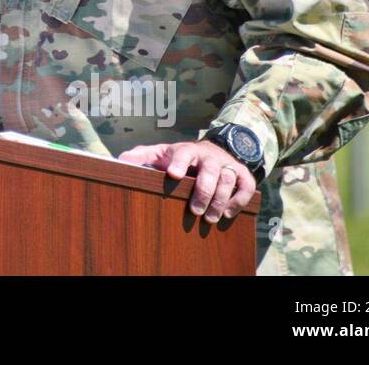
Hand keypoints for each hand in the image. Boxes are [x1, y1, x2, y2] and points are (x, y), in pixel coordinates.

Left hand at [118, 140, 255, 223]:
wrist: (215, 150)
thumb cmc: (183, 157)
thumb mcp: (162, 153)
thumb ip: (144, 156)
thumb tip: (121, 161)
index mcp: (188, 150)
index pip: (183, 153)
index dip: (178, 162)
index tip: (172, 174)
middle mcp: (209, 156)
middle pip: (210, 170)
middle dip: (203, 191)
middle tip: (195, 211)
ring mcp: (227, 165)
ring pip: (228, 179)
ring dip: (220, 200)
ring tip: (210, 218)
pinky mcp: (243, 174)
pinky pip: (247, 186)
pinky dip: (240, 199)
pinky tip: (229, 213)